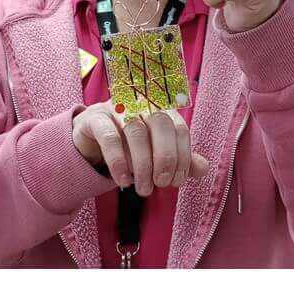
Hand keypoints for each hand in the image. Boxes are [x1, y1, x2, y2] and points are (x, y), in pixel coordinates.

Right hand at [72, 102, 211, 194]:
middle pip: (161, 125)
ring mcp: (118, 108)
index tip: (178, 182)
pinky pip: (109, 138)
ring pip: (136, 132)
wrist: (89, 139)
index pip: (180, 128)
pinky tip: (123, 181)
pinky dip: (118, 162)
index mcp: (162, 109)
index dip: (183, 156)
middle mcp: (142, 104)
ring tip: (144, 190)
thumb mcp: (155, 154)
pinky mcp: (95, 118)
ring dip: (143, 165)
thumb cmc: (129, 146)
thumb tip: (204, 169)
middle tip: (162, 184)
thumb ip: (180, 160)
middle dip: (165, 158)